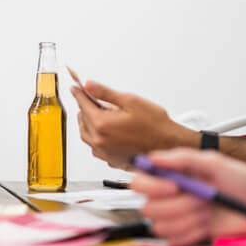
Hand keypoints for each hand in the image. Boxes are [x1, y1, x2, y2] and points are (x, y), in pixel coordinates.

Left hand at [72, 80, 196, 168]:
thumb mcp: (131, 101)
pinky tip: (104, 133)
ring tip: (94, 115)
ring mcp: (106, 153)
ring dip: (87, 124)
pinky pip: (96, 149)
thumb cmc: (156, 126)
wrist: (170, 147)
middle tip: (88, 99)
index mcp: (102, 125)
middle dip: (83, 108)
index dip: (79, 94)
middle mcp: (100, 141)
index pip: (83, 105)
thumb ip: (106, 93)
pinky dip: (96, 139)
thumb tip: (89, 85)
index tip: (76, 88)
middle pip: (83, 121)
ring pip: (87, 137)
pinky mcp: (112, 160)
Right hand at [131, 149, 245, 244]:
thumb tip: (153, 157)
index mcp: (170, 173)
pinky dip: (193, 232)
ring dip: (188, 219)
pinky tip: (207, 224)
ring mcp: (176, 215)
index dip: (151, 186)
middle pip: (148, 207)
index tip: (175, 186)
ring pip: (160, 226)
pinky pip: (174, 239)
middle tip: (201, 200)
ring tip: (207, 210)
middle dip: (177, 206)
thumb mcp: (214, 161)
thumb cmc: (241, 180)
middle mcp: (168, 194)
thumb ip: (183, 158)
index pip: (139, 180)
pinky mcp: (185, 234)